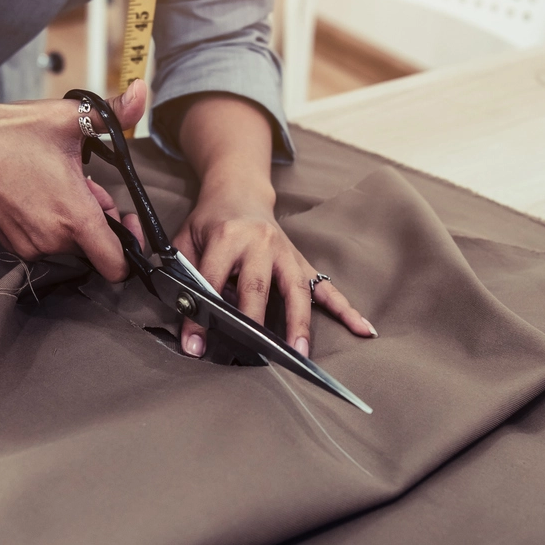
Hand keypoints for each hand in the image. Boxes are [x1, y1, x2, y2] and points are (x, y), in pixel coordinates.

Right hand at [0, 79, 147, 278]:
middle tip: (88, 186)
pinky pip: (47, 242)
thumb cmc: (15, 131)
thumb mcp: (71, 117)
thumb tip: (142, 90)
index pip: (116, 266)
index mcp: (74, 216)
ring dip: (75, 221)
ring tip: (60, 185)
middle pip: (95, 247)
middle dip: (100, 220)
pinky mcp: (13, 245)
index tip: (126, 219)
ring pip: (71, 244)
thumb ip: (115, 112)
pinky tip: (41, 195)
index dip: (130, 248)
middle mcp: (53, 239)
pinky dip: (52, 225)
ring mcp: (30, 245)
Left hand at [172, 181, 376, 358]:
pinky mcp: (301, 262)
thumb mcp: (185, 240)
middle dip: (254, 322)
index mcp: (227, 236)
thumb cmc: (209, 222)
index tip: (195, 343)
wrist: (238, 191)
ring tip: (299, 353)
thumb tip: (181, 315)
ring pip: (296, 290)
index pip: (212, 280)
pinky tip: (363, 329)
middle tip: (252, 353)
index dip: (200, 314)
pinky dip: (346, 309)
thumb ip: (181, 273)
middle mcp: (260, 242)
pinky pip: (327, 287)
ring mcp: (286, 252)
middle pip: (259, 286)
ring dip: (299, 323)